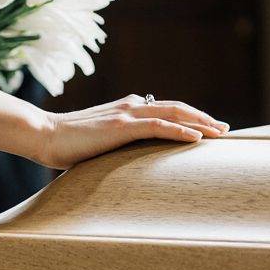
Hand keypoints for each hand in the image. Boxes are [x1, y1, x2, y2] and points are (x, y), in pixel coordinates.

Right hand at [45, 95, 227, 167]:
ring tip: (220, 132)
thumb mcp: (98, 144)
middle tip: (224, 129)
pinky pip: (159, 126)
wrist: (44, 136)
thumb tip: (127, 162)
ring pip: (173, 113)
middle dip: (203, 117)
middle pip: (176, 107)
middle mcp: (130, 106)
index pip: (165, 109)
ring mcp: (127, 114)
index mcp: (126, 109)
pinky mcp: (121, 126)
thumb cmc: (66, 145)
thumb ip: (116, 146)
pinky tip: (197, 138)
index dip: (189, 116)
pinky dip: (180, 130)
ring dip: (200, 122)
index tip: (207, 128)